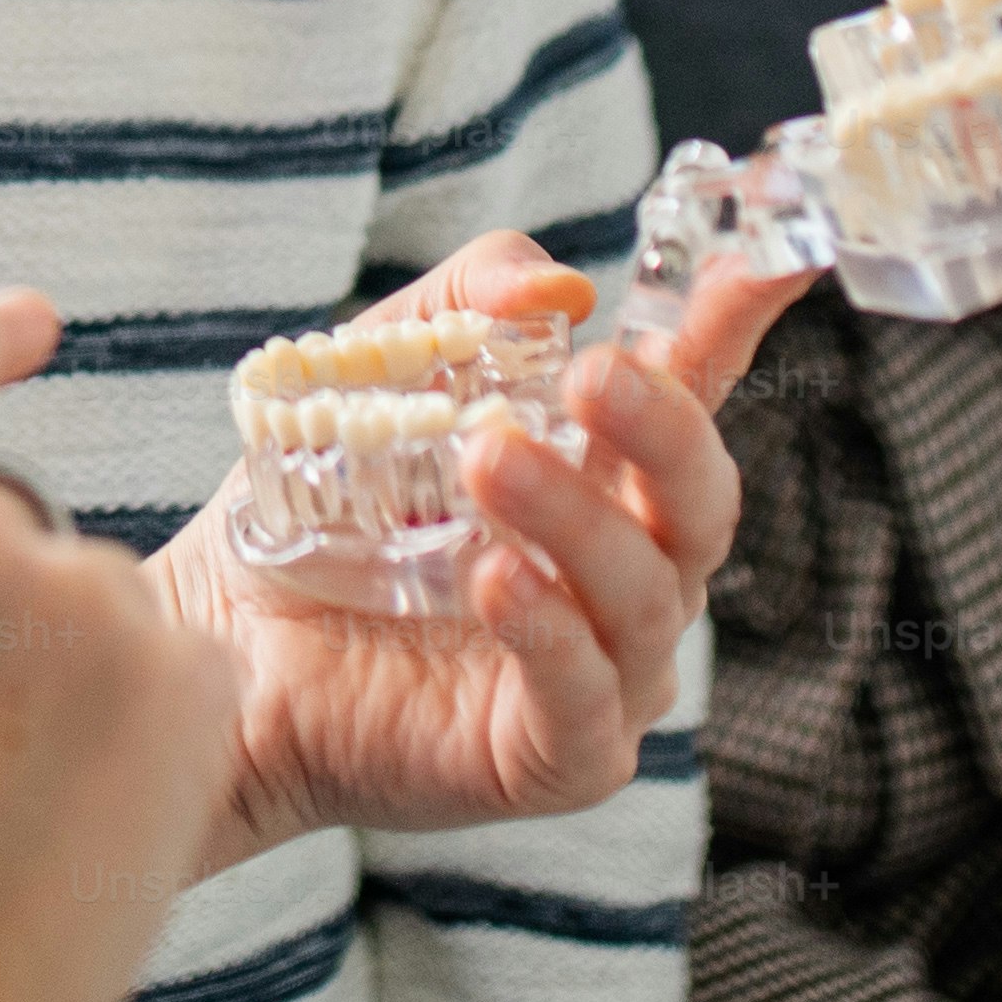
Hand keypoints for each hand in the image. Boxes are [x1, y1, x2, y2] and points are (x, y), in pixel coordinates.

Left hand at [146, 230, 806, 871]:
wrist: (228, 649)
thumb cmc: (319, 513)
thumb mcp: (380, 372)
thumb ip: (468, 306)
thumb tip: (555, 286)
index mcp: (603, 468)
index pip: (697, 384)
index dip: (742, 315)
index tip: (774, 247)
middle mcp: (627, 566)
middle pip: (699, 498)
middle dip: (663, 427)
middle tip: (593, 376)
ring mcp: (607, 667)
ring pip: (644, 595)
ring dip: (577, 519)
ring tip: (488, 461)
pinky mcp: (560, 755)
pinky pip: (585, 697)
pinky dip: (549, 632)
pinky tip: (497, 583)